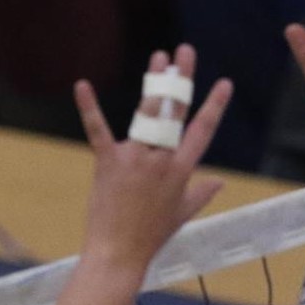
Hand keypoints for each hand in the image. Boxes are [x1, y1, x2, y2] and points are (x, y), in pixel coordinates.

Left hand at [73, 45, 232, 278]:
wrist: (119, 252)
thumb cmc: (152, 236)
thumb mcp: (183, 214)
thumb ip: (202, 193)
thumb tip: (219, 182)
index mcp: (182, 170)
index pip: (203, 130)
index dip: (214, 105)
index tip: (223, 83)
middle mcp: (161, 159)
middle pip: (175, 112)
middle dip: (182, 79)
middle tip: (184, 52)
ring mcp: (134, 159)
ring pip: (147, 114)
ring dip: (153, 83)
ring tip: (159, 58)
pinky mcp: (108, 162)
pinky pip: (98, 130)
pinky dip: (89, 107)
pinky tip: (81, 85)